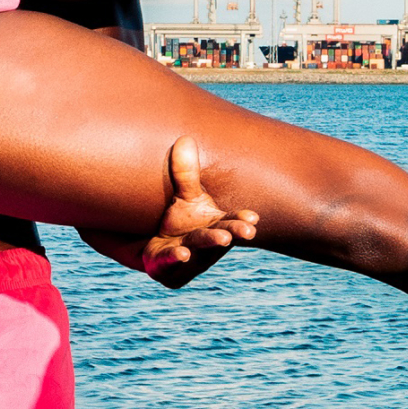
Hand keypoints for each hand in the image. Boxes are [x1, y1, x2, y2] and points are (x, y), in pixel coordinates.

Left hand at [139, 136, 258, 289]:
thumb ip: (185, 173)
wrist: (154, 244)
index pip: (231, 223)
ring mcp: (188, 258)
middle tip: (248, 231)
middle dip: (231, 232)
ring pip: (198, 250)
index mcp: (215, 226)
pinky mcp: (167, 268)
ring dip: (209, 244)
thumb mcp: (185, 196)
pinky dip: (177, 258)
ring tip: (222, 239)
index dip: (242, 221)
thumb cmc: (181, 219)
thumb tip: (185, 140)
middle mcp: (205, 245)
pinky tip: (182, 254)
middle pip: (219, 236)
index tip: (253, 218)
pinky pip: (171, 264)